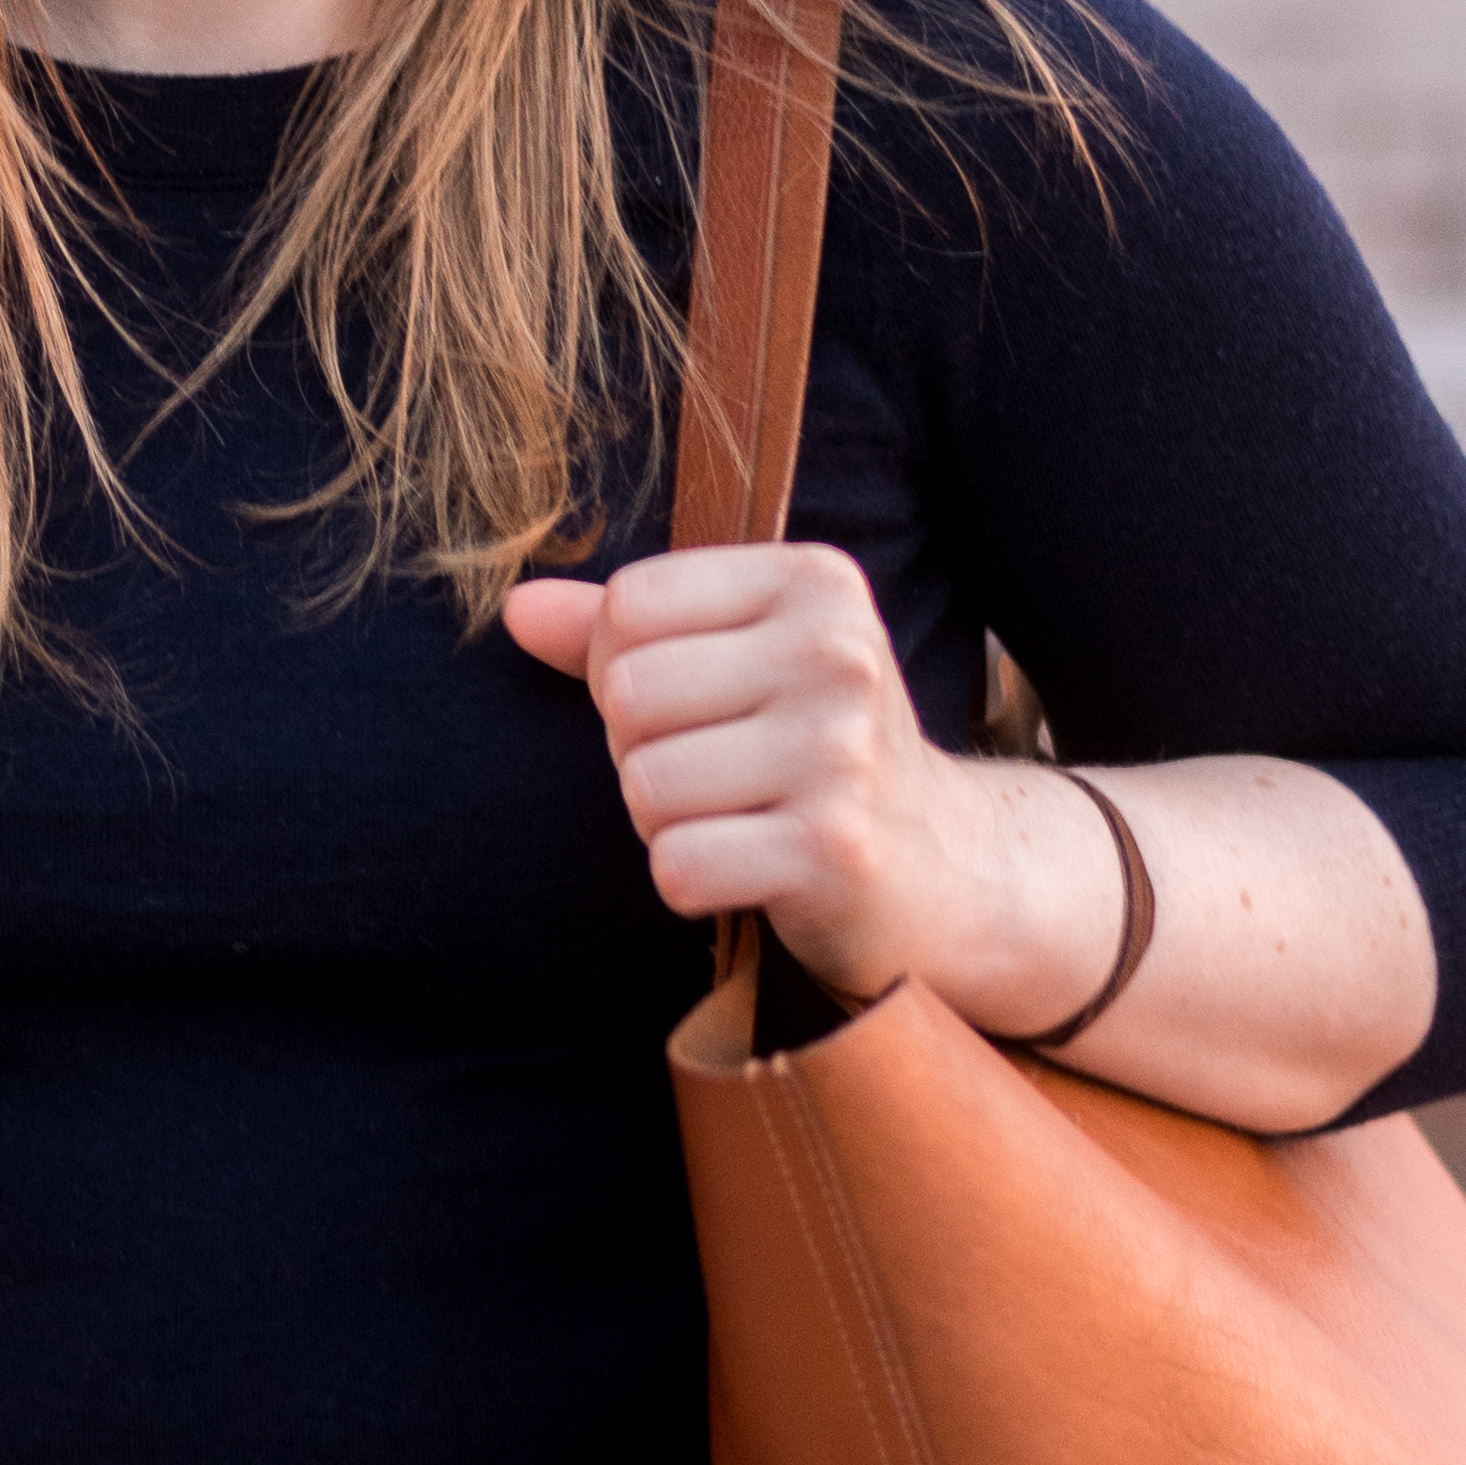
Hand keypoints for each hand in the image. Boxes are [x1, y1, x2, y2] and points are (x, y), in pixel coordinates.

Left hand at [503, 544, 1120, 1026]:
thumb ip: (626, 630)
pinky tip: (752, 871)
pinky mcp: (834, 850)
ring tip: (739, 819)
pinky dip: (693, 883)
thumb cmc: (819, 752)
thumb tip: (516, 608)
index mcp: (815, 581)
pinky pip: (678, 865)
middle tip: (718, 776)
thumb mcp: (743, 662)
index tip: (693, 706)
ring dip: (668, 823)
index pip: (630, 607)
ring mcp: (842, 752)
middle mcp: (837, 653)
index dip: (623, 670)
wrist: (948, 869)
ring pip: (644, 786)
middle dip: (643, 753)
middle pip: (627, 697)